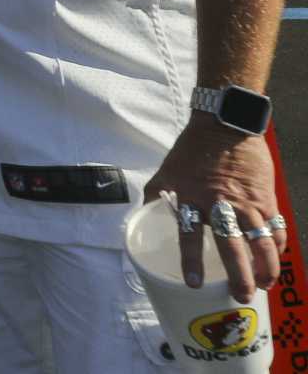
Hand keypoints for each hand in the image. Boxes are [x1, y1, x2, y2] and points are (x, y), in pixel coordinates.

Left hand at [146, 121, 286, 302]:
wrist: (224, 125)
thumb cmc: (193, 149)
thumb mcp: (168, 170)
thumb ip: (157, 193)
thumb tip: (142, 213)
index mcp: (192, 197)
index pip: (189, 234)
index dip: (191, 260)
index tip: (194, 283)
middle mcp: (221, 203)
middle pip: (232, 246)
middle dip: (238, 275)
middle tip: (240, 295)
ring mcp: (247, 202)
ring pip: (261, 242)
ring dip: (266, 267)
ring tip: (264, 285)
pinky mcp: (267, 198)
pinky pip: (276, 228)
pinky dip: (277, 246)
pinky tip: (275, 259)